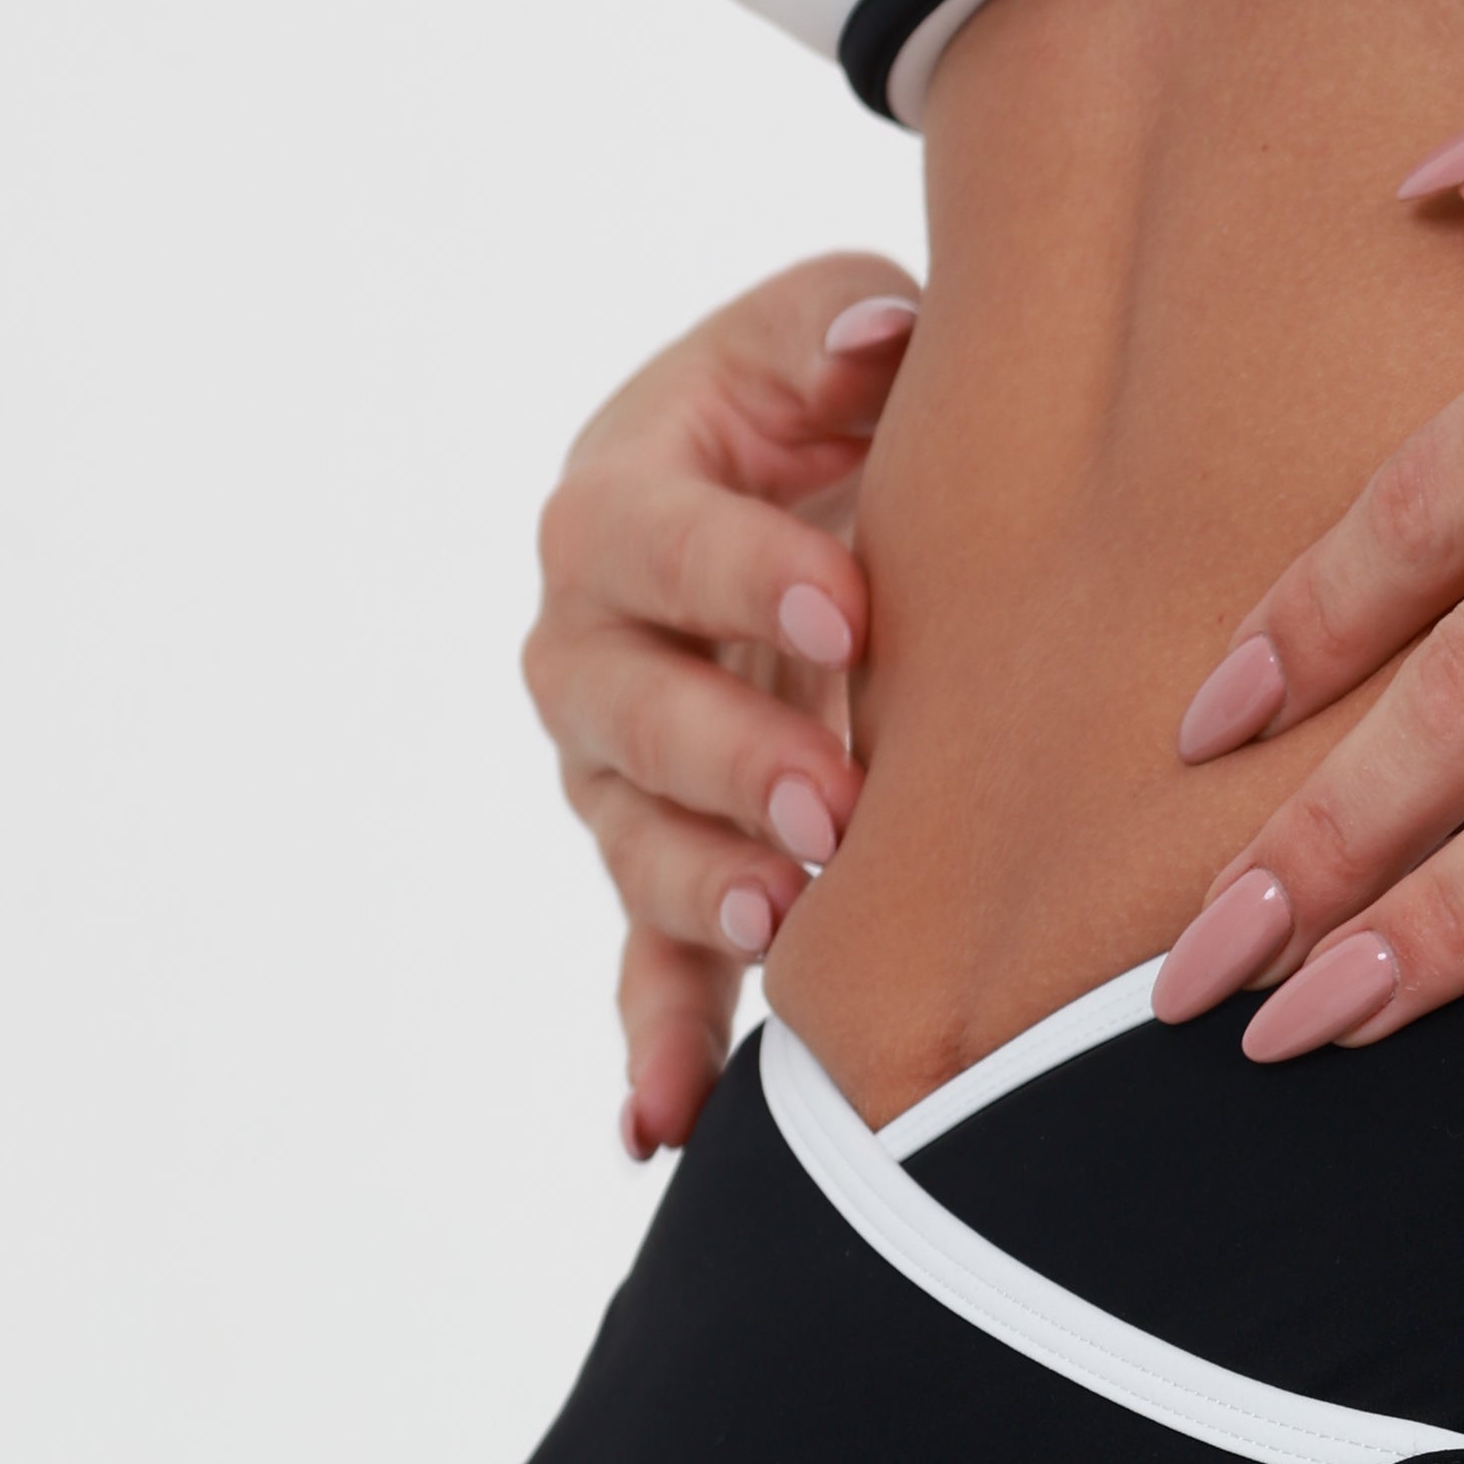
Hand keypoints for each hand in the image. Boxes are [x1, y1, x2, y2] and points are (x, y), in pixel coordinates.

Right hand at [523, 255, 922, 1155]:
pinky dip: (659, 1044)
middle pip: (622, 709)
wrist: (812, 492)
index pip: (652, 535)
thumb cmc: (829, 403)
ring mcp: (618, 771)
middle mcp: (590, 643)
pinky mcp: (666, 863)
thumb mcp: (832, 337)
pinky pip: (645, 967)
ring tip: (783, 929)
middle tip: (832, 802)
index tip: (843, 603)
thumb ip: (846, 335)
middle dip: (726, 757)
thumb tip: (873, 337)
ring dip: (702, 892)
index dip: (736, 566)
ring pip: (632, 843)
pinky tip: (662, 1128)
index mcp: (619, 499)